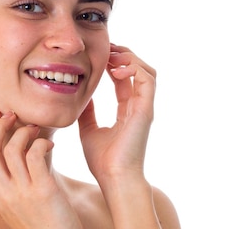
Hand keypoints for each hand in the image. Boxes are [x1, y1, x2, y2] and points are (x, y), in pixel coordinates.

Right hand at [0, 107, 85, 228]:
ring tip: (36, 130)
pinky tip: (51, 144)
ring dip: (24, 132)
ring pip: (12, 148)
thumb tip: (31, 147)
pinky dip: (42, 143)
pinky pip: (35, 155)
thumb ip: (22, 176)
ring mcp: (21, 192)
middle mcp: (3, 192)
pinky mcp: (42, 191)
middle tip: (13, 114)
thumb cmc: (45, 226)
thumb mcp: (23, 201)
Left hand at [78, 44, 155, 182]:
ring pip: (147, 71)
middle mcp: (139, 106)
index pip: (125, 79)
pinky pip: (147, 80)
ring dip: (130, 58)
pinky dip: (134, 68)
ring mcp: (144, 107)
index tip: (99, 56)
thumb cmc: (103, 161)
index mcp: (127, 110)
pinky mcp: (146, 110)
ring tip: (112, 57)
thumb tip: (80, 96)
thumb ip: (87, 112)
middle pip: (138, 70)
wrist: (114, 179)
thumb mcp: (89, 130)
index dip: (114, 64)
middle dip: (124, 55)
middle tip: (106, 49)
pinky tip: (116, 69)